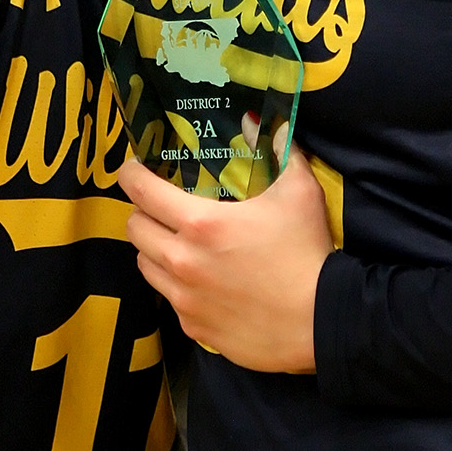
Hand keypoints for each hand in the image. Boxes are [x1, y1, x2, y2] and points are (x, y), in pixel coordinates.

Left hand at [119, 128, 333, 372]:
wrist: (321, 322)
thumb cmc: (306, 252)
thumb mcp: (300, 192)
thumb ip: (281, 150)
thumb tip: (264, 122)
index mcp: (200, 223)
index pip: (141, 192)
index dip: (131, 175)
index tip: (134, 169)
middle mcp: (182, 261)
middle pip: (134, 229)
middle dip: (141, 212)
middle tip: (160, 207)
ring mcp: (184, 298)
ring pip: (145, 266)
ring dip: (154, 249)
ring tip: (177, 242)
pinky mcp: (194, 328)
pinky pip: (170, 299)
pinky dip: (177, 284)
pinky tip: (202, 280)